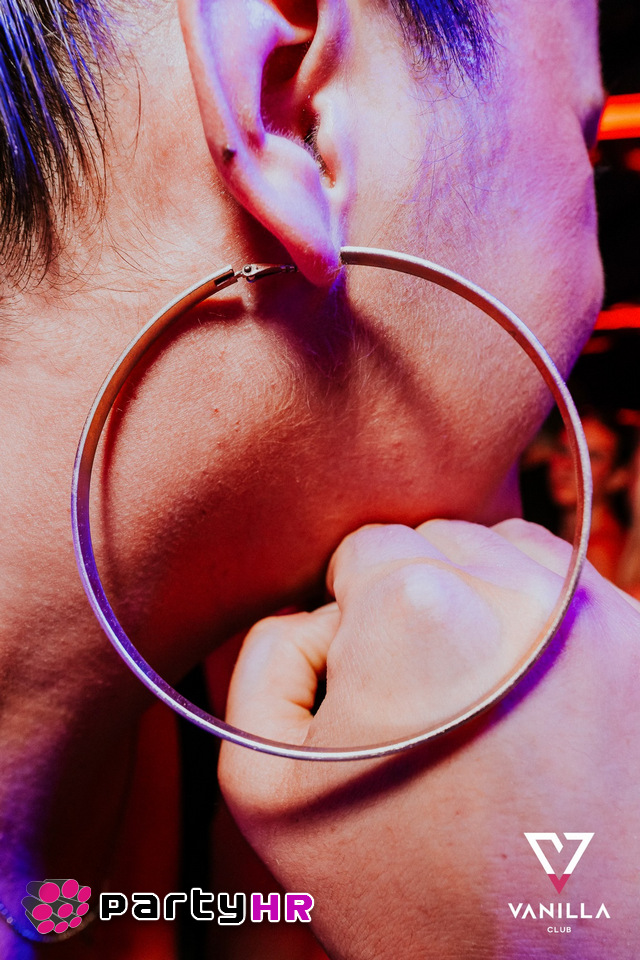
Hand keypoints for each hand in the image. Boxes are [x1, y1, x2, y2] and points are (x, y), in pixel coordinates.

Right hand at [220, 519, 639, 958]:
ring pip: (500, 550)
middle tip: (419, 703)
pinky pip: (563, 585)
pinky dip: (532, 617)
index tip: (366, 691)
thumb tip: (313, 608)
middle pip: (432, 540)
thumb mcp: (263, 785)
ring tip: (470, 695)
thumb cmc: (408, 886)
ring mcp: (593, 616)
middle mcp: (517, 593)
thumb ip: (265, 657)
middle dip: (410, 600)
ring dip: (473, 598)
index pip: (362, 550)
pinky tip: (520, 691)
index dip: (346, 618)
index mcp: (416, 610)